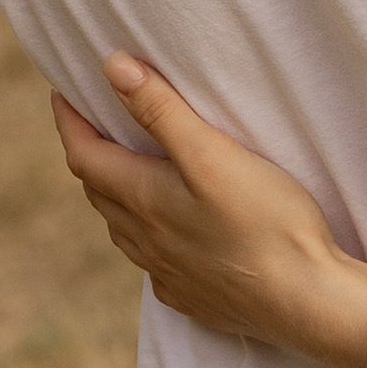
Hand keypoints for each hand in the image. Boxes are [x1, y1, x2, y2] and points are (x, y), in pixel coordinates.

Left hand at [52, 56, 366, 367]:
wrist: (304, 300)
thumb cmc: (265, 222)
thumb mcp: (212, 154)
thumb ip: (161, 111)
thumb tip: (112, 68)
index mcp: (143, 200)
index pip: (84, 155)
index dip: (68, 120)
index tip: (62, 91)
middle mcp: (144, 240)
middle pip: (99, 191)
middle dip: (91, 154)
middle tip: (96, 124)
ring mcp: (167, 274)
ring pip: (123, 229)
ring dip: (115, 196)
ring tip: (127, 172)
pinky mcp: (193, 296)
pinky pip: (152, 263)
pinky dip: (147, 236)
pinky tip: (168, 234)